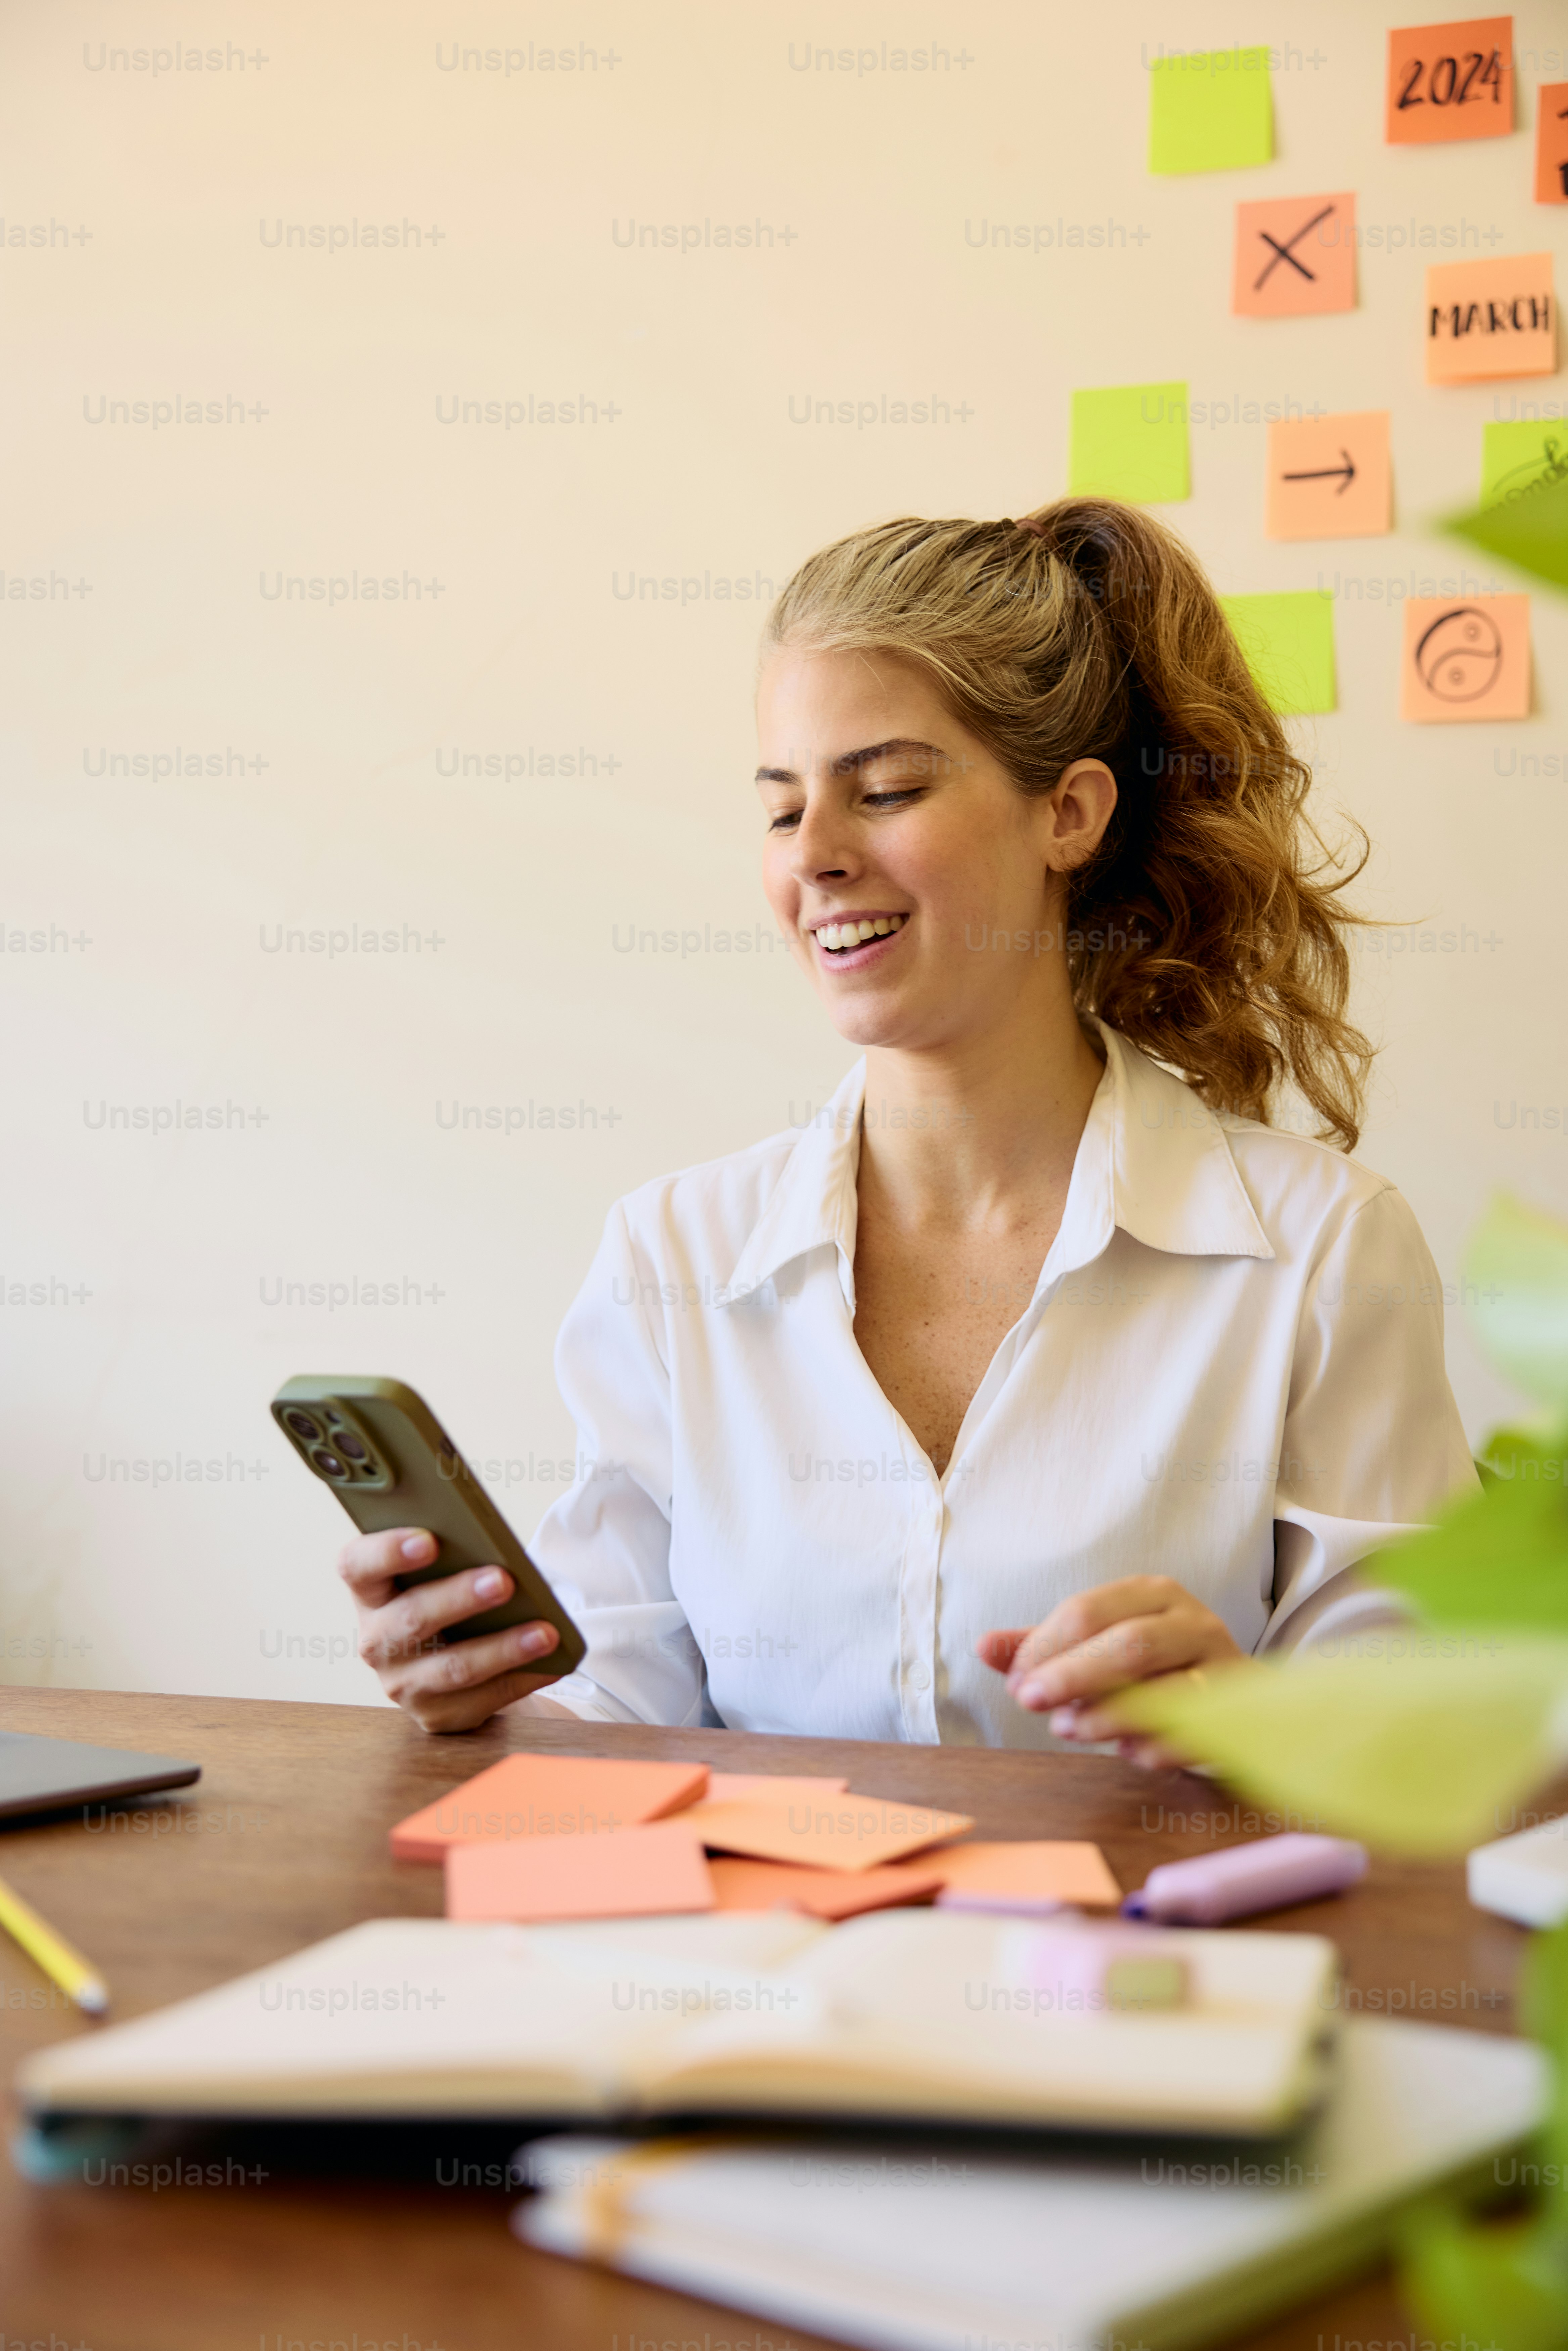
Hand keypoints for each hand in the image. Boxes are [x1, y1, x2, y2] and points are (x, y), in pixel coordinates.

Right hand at [338, 1528, 564, 1733]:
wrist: (452, 1664)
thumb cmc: (450, 1598)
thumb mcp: (441, 1573)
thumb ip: (454, 1555)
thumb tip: (497, 1548)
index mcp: (370, 1591)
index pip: (358, 1566)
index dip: (387, 1551)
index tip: (429, 1539)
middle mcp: (377, 1640)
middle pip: (412, 1617)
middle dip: (460, 1598)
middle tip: (504, 1581)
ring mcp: (403, 1684)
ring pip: (453, 1667)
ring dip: (503, 1648)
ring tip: (546, 1632)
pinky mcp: (435, 1716)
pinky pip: (483, 1698)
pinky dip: (523, 1678)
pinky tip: (552, 1663)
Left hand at [977, 1575, 1242, 1768]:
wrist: (1239, 1701)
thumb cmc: (1153, 1669)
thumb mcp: (1096, 1648)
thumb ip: (1042, 1647)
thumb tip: (982, 1647)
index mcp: (1152, 1594)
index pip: (1087, 1610)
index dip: (1044, 1647)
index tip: (1016, 1682)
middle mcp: (1192, 1622)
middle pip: (1128, 1644)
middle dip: (1071, 1675)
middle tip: (1030, 1702)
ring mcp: (1222, 1668)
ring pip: (1165, 1691)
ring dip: (1107, 1716)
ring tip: (1068, 1730)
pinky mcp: (1239, 1716)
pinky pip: (1191, 1737)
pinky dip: (1150, 1747)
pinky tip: (1123, 1752)